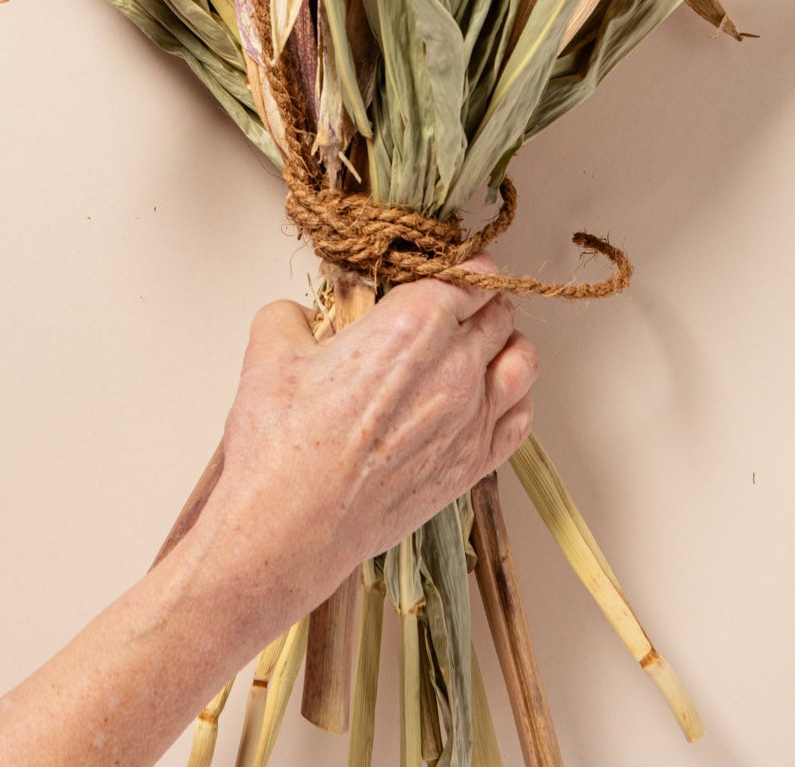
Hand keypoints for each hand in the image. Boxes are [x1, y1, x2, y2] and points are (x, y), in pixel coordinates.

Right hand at [206, 259, 537, 617]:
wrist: (291, 526)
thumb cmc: (283, 442)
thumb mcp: (270, 349)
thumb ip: (292, 316)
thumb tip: (301, 316)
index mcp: (416, 320)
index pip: (472, 275)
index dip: (464, 268)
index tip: (451, 273)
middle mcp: (456, 364)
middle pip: (500, 313)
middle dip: (481, 304)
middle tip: (456, 309)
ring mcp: (472, 417)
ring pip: (523, 362)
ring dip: (507, 348)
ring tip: (482, 351)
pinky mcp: (473, 465)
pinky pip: (521, 420)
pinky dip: (514, 402)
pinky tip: (490, 401)